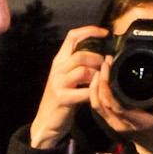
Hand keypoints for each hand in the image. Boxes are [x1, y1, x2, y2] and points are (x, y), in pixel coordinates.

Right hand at [29, 24, 110, 148]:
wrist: (46, 122)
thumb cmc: (62, 99)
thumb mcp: (68, 79)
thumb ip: (81, 66)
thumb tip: (104, 57)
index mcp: (59, 61)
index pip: (72, 36)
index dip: (90, 31)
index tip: (105, 33)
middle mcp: (57, 69)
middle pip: (80, 55)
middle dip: (98, 59)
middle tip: (106, 67)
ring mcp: (58, 84)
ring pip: (83, 70)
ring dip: (98, 75)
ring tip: (102, 81)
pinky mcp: (63, 98)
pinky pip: (84, 92)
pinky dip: (95, 92)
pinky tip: (98, 95)